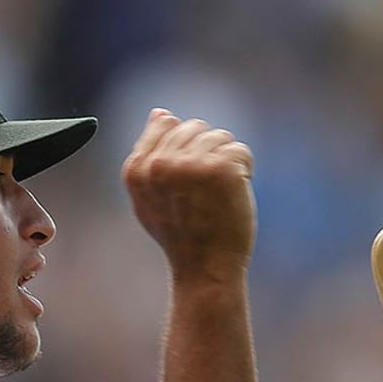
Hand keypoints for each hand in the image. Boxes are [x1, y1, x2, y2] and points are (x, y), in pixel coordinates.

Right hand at [121, 108, 255, 280]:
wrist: (205, 269)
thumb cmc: (181, 235)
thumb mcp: (151, 197)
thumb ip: (150, 155)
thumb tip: (160, 112)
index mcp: (137, 169)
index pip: (167, 124)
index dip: (186, 150)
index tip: (188, 183)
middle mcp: (160, 163)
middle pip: (195, 127)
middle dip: (208, 154)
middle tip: (206, 193)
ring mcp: (191, 164)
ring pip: (221, 137)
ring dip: (227, 164)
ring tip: (219, 196)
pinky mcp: (221, 168)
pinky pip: (240, 151)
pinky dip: (245, 172)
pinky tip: (233, 197)